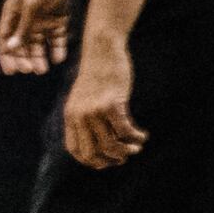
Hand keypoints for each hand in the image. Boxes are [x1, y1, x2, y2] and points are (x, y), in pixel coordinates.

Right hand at [0, 0, 74, 73]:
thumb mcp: (30, 8)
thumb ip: (22, 29)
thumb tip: (11, 47)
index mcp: (12, 15)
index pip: (5, 39)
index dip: (6, 55)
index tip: (10, 71)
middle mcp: (25, 21)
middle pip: (21, 45)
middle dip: (23, 58)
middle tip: (28, 70)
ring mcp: (41, 23)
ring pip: (38, 45)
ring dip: (39, 57)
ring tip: (42, 69)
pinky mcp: (57, 23)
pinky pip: (56, 41)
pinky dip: (57, 50)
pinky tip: (58, 58)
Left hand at [62, 44, 142, 167]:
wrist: (102, 51)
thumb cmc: (98, 76)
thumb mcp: (86, 98)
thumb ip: (88, 118)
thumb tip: (105, 144)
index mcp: (70, 116)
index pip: (76, 150)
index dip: (92, 161)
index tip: (108, 161)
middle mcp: (79, 116)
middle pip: (92, 153)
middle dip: (110, 161)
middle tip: (125, 156)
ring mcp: (93, 110)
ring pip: (111, 146)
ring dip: (127, 151)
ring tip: (137, 146)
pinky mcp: (111, 104)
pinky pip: (126, 131)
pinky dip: (137, 137)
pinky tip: (143, 134)